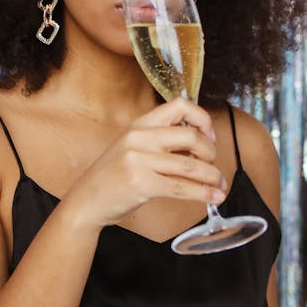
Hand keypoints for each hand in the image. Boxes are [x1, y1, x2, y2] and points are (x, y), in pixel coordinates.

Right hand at [60, 98, 226, 230]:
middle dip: (211, 151)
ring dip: (212, 177)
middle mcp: (139, 137)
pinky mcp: (141, 183)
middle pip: (190, 135)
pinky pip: (182, 187)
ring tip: (220, 186)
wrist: (86, 201)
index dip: (202, 119)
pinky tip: (213, 198)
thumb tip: (200, 145)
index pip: (180, 105)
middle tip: (213, 165)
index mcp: (139, 124)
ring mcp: (138, 160)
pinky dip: (203, 194)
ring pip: (190, 165)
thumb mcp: (133, 149)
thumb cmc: (113, 177)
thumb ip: (161, 142)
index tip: (208, 137)